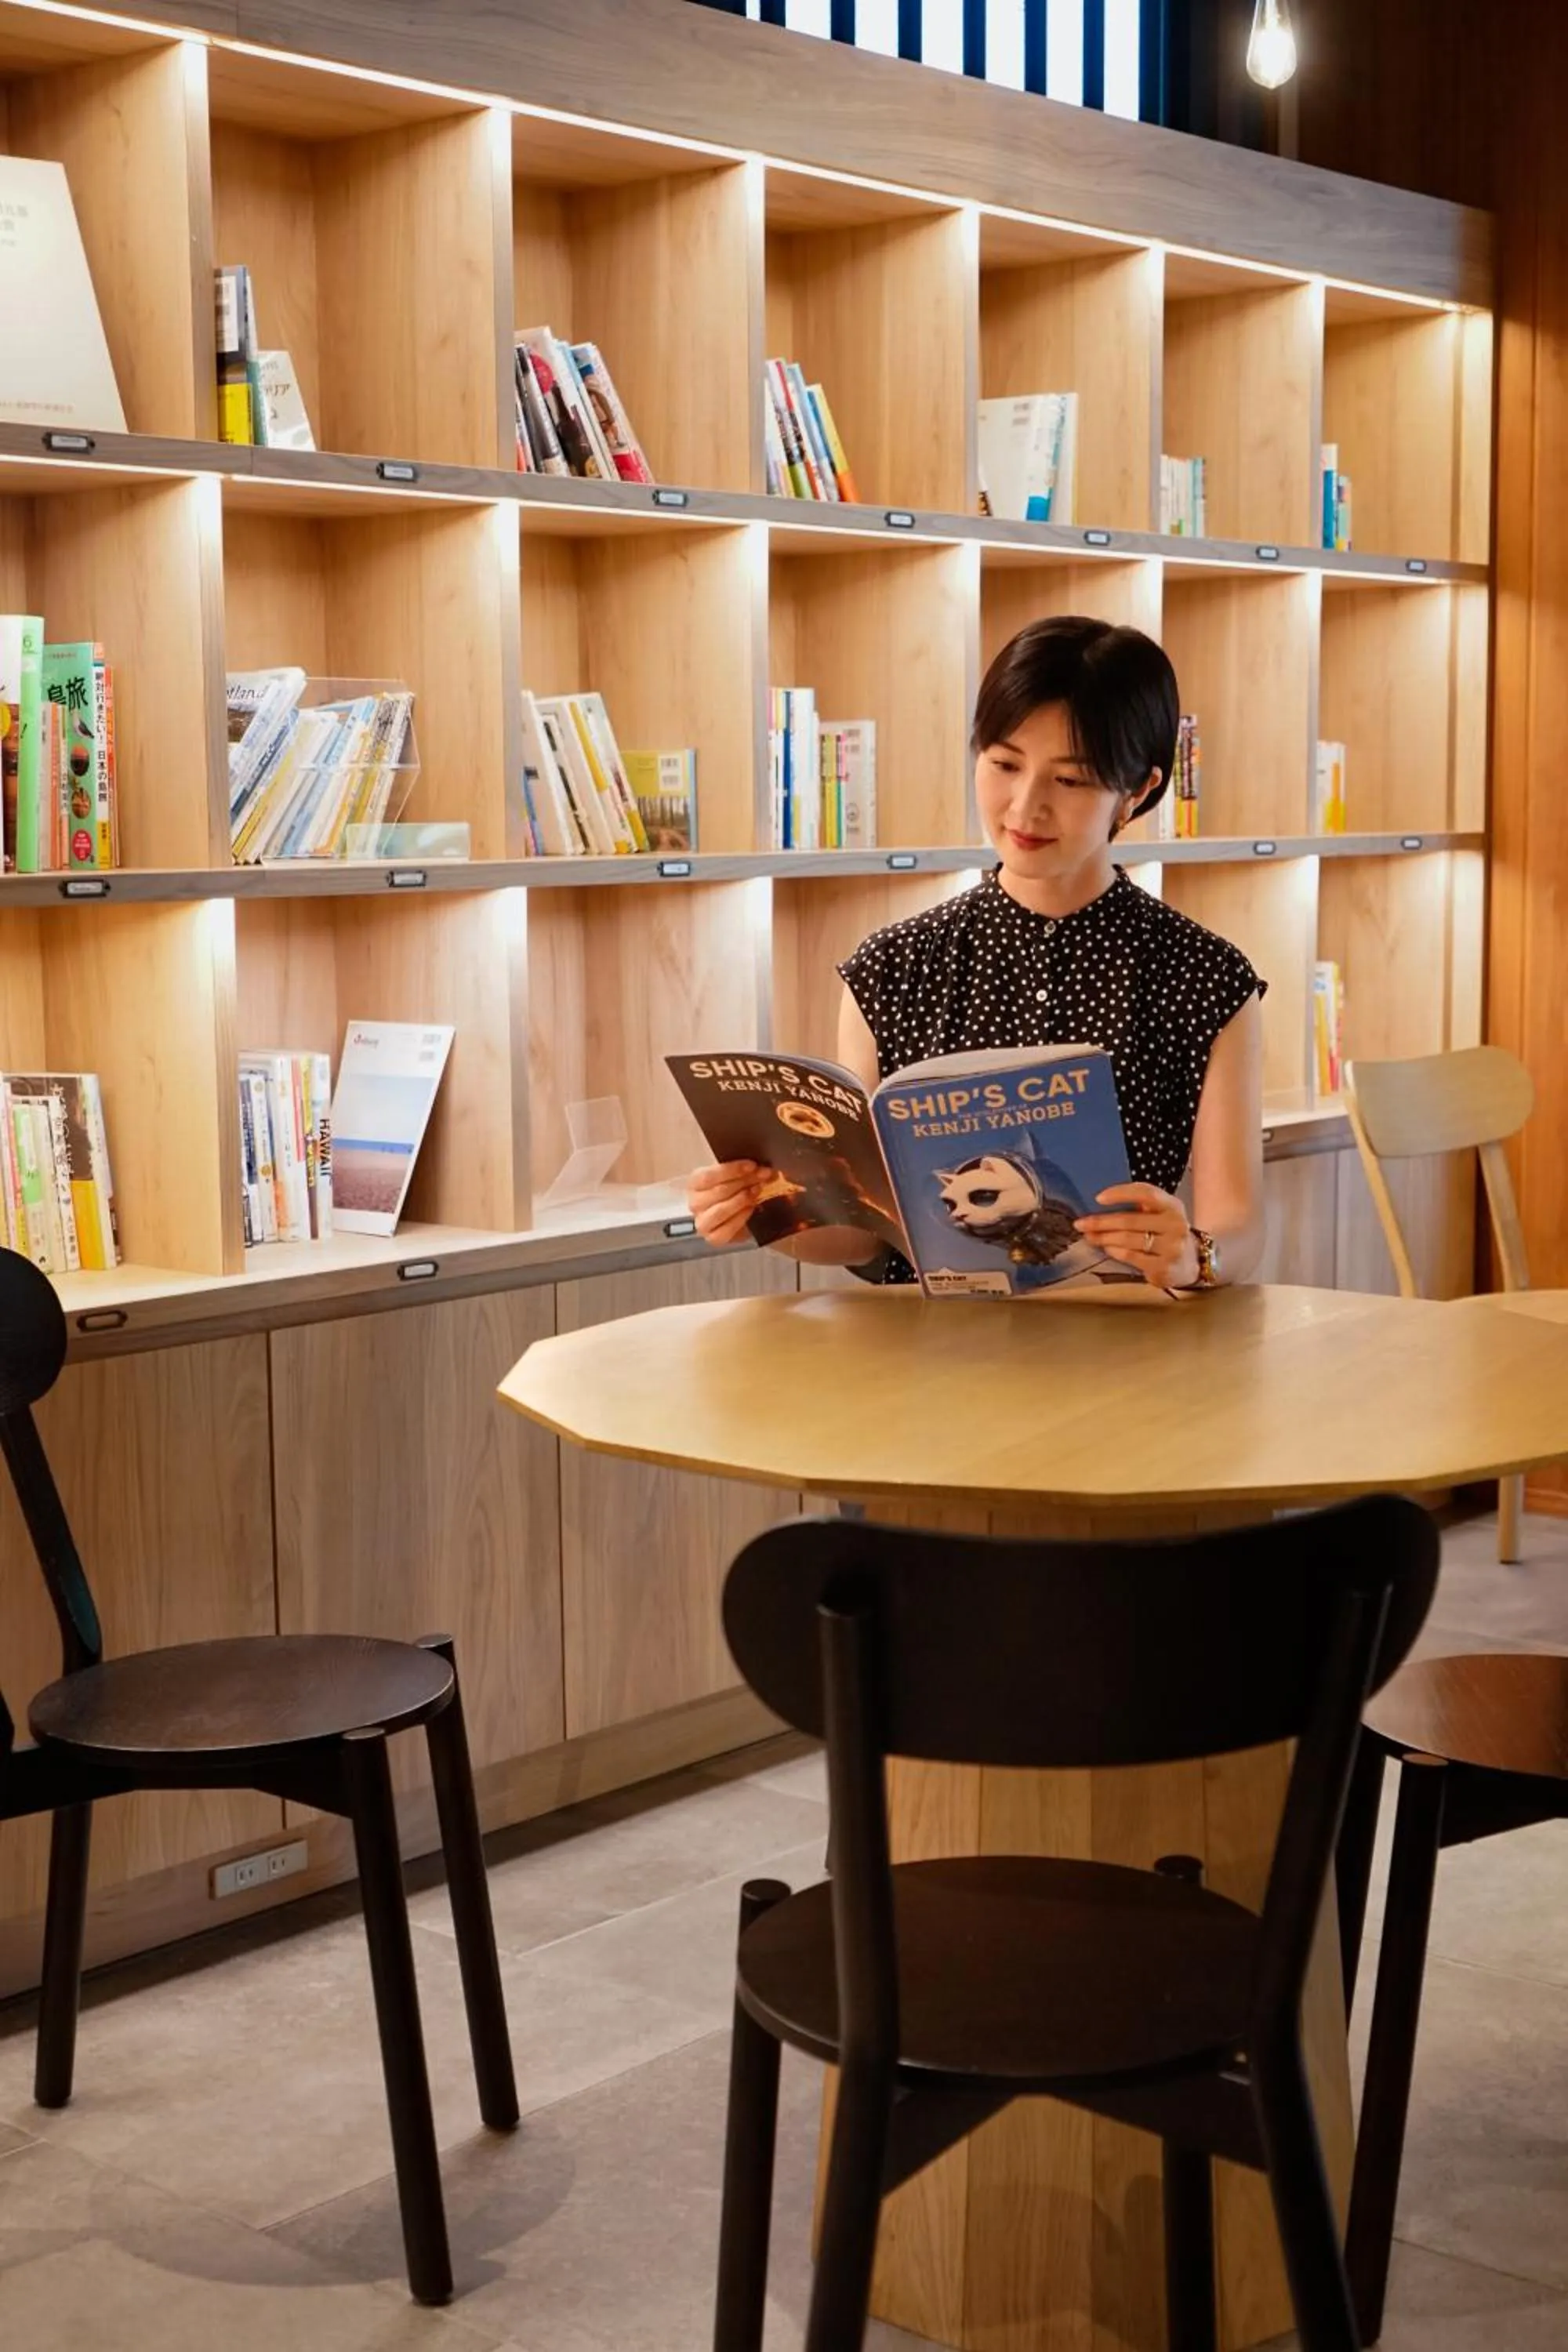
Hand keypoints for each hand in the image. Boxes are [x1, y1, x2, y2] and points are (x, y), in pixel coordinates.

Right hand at [689, 1160, 769, 1247]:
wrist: (742, 1215)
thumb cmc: (736, 1191)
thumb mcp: (738, 1176)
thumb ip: (746, 1171)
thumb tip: (765, 1170)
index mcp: (695, 1183)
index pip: (708, 1176)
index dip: (732, 1170)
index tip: (752, 1166)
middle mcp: (695, 1203)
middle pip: (719, 1191)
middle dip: (745, 1181)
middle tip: (764, 1175)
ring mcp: (702, 1223)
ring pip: (721, 1210)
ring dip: (743, 1199)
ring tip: (758, 1191)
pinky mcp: (713, 1238)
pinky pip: (727, 1229)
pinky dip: (741, 1217)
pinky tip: (752, 1208)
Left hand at [1074, 1182, 1198, 1288]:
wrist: (1192, 1263)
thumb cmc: (1167, 1234)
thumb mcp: (1161, 1215)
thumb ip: (1139, 1207)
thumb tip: (1099, 1206)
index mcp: (1172, 1206)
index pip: (1146, 1193)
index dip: (1121, 1193)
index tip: (1098, 1198)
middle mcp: (1175, 1224)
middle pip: (1130, 1220)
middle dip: (1101, 1222)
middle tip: (1080, 1224)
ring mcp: (1171, 1247)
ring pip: (1128, 1239)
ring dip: (1104, 1238)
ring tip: (1089, 1236)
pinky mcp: (1164, 1266)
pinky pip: (1132, 1256)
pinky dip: (1115, 1251)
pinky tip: (1106, 1248)